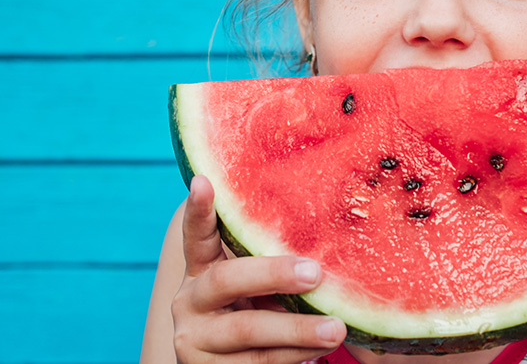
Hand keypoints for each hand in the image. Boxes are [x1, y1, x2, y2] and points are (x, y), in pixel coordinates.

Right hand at [171, 175, 346, 363]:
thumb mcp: (256, 286)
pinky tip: (322, 347)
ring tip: (336, 326)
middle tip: (315, 272)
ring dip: (297, 328)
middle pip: (226, 280)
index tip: (204, 181)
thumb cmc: (256, 312)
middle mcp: (190, 300)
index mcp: (200, 268)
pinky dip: (296, 354)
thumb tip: (328, 235)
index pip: (196, 235)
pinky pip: (259, 361)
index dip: (198, 210)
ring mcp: (195, 339)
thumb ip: (269, 262)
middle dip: (273, 274)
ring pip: (248, 329)